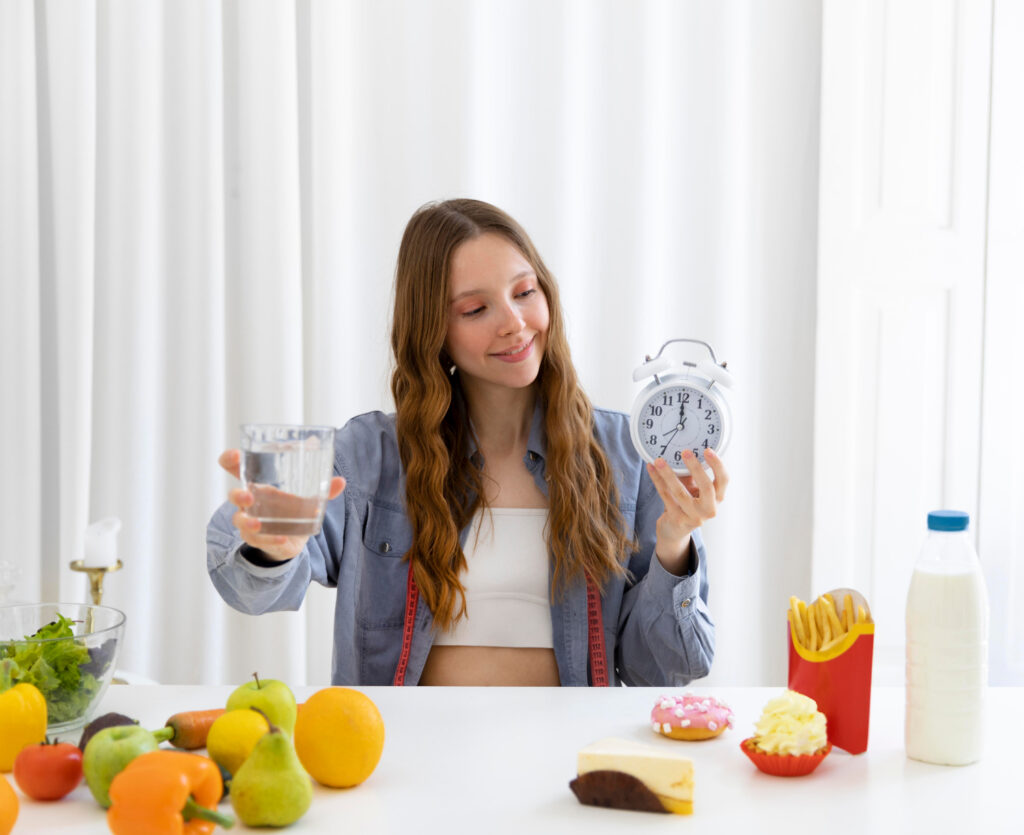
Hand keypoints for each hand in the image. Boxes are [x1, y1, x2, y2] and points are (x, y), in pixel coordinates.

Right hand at [218, 449, 345, 561]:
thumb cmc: (290, 512)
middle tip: (247, 496)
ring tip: (258, 524)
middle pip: (235, 496)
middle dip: (238, 495)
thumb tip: (341, 481)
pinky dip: (270, 540)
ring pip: (241, 522)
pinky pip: (260, 541)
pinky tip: (281, 538)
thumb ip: (324, 491)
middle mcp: (251, 504)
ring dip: (248, 523)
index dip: (230, 460)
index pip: (235, 469)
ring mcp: (251, 523)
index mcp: (259, 486)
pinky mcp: (260, 540)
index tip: (235, 455)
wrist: (289, 540)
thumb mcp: (307, 500)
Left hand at [646, 448, 728, 574]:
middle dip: (695, 468)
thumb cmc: (687, 504)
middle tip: (685, 452)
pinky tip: (651, 468)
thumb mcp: (695, 489)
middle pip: (706, 487)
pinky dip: (657, 480)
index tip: (708, 450)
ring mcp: (693, 516)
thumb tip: (685, 450)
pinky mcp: (677, 519)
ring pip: (680, 492)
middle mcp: (709, 509)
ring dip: (668, 473)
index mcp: (717, 498)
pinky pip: (665, 496)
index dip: (717, 465)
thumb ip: (693, 474)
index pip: (723, 480)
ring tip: (659, 460)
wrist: (675, 530)